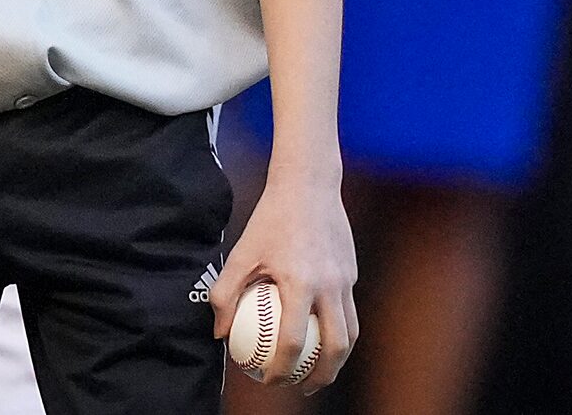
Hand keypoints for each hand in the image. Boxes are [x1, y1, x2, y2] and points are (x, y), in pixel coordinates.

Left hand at [212, 174, 358, 389]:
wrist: (309, 184)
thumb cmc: (270, 218)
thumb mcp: (242, 251)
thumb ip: (226, 292)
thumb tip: (219, 333)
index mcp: (300, 282)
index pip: (294, 341)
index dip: (281, 369)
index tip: (268, 379)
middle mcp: (329, 285)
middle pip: (335, 347)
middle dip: (321, 376)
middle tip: (301, 386)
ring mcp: (346, 279)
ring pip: (350, 333)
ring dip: (337, 359)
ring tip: (318, 371)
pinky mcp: (352, 272)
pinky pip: (349, 311)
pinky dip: (339, 331)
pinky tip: (321, 334)